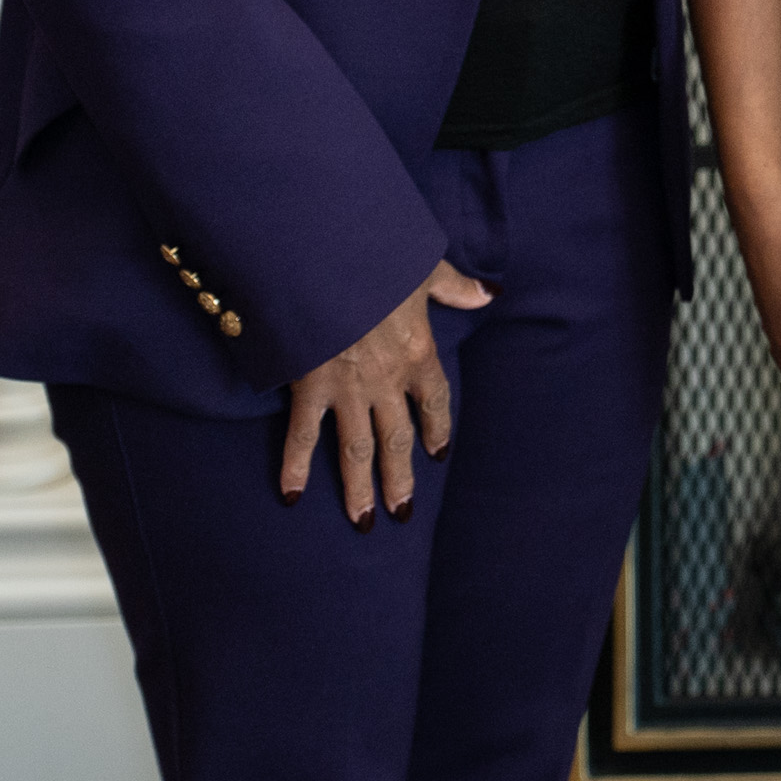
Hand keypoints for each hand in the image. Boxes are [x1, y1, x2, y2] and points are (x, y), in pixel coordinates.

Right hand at [280, 259, 492, 523]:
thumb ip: (455, 287)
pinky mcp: (310, 386)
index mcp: (418, 353)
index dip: (437, 428)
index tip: (438, 453)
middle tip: (400, 513)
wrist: (328, 260)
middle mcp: (387, 380)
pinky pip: (303, 434)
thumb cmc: (378, 260)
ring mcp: (348, 389)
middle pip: (396, 440)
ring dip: (359, 488)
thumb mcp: (424, 269)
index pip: (434, 401)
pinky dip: (294, 466)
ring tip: (364, 521)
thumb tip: (488, 294)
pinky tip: (292, 495)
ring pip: (356, 449)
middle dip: (398, 479)